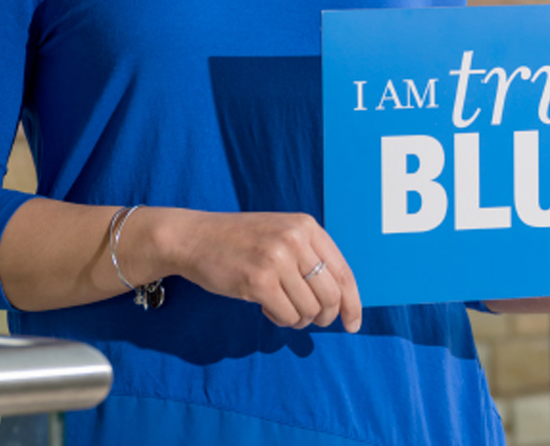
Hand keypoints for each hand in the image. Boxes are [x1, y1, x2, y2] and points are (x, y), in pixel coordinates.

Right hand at [170, 210, 361, 332]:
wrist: (196, 237)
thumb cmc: (241, 241)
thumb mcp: (282, 233)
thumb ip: (309, 256)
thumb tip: (340, 298)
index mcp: (306, 226)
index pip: (343, 271)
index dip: (352, 302)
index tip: (353, 323)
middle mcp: (296, 239)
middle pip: (330, 295)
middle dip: (325, 316)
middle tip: (313, 321)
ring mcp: (277, 259)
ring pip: (309, 309)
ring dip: (298, 319)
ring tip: (281, 307)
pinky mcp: (258, 281)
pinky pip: (287, 316)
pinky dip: (281, 320)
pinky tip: (266, 307)